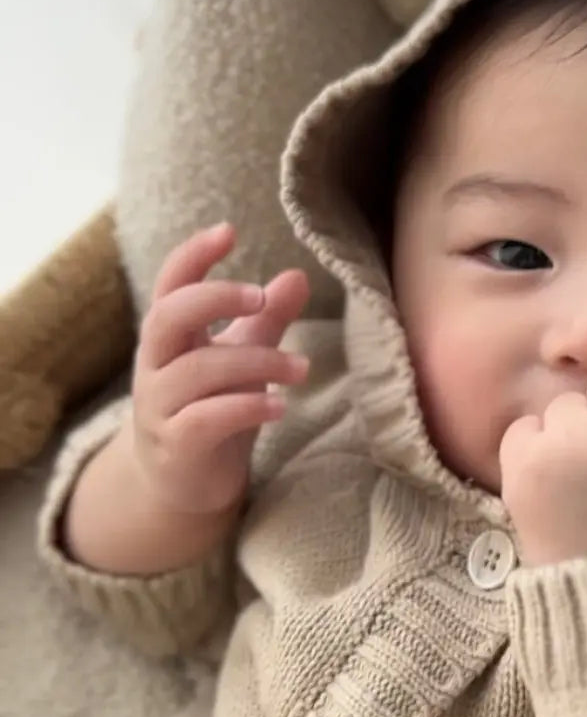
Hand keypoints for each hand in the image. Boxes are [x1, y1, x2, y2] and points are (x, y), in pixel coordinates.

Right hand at [128, 224, 309, 517]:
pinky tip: (280, 406)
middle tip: (262, 297)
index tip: (228, 231)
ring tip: (302, 368)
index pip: (170, 285)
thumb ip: (265, 321)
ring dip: (258, 363)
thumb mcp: (241, 361)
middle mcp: (155, 365)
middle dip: (214, 299)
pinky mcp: (175, 445)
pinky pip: (205, 419)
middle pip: (168, 316)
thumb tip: (297, 275)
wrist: (183, 485)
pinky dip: (245, 408)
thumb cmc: (211, 410)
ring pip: (198, 371)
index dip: (193, 255)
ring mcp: (160, 406)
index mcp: (170, 337)